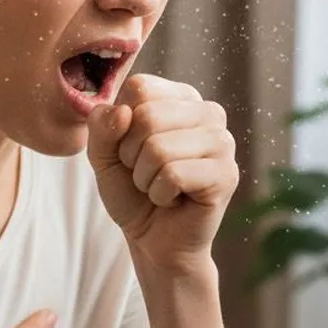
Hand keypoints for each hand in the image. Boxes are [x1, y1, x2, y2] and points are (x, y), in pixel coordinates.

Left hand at [87, 74, 239, 275]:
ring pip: (158, 148)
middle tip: (145, 173)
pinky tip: (174, 199)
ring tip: (159, 186)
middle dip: (131, 155)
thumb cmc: (131, 192)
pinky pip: (173, 175)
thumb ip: (101, 127)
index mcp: (180, 97)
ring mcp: (222, 142)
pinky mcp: (226, 173)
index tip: (131, 148)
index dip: (121, 123)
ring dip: (145, 178)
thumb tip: (122, 112)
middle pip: (147, 116)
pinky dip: (160, 194)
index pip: (139, 87)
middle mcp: (208, 112)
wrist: (153, 239)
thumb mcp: (102, 155)